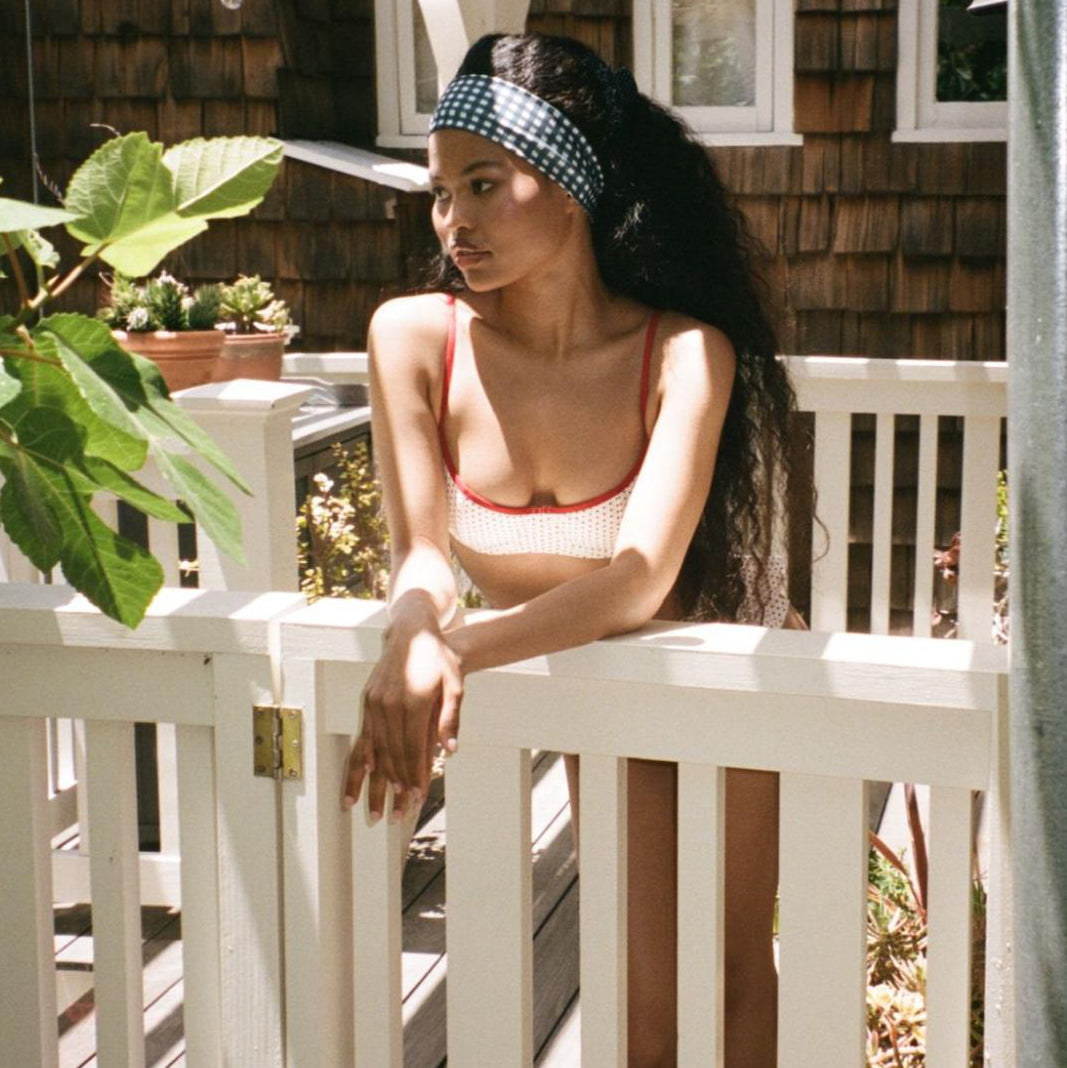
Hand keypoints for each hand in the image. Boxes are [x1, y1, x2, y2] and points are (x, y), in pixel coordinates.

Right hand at [342, 618, 463, 812]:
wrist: (413, 632)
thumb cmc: (439, 659)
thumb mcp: (455, 685)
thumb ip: (451, 719)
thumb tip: (451, 751)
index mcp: (412, 702)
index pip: (413, 748)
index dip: (415, 775)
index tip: (416, 798)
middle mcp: (389, 704)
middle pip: (392, 755)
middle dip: (395, 787)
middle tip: (396, 815)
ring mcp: (374, 703)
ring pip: (374, 751)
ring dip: (374, 782)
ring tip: (372, 810)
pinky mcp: (367, 701)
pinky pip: (362, 738)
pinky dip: (360, 763)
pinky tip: (356, 782)